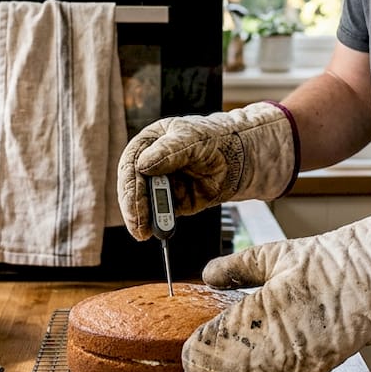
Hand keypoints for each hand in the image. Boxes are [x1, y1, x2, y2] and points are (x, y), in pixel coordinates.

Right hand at [117, 102, 296, 240]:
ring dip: (142, 218)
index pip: (131, 162)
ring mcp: (162, 184)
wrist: (241, 158)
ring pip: (144, 203)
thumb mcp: (193, 138)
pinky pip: (162, 214)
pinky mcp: (174, 202)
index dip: (129, 182)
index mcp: (150, 143)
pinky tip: (156, 232)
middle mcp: (151, 164)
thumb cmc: (216, 138)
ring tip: (143, 232)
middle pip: (132, 186)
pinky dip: (158, 224)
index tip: (133, 198)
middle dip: (133, 206)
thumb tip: (142, 164)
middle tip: (137, 224)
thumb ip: (169, 151)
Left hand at [182, 215, 370, 371]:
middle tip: (190, 370)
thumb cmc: (327, 267)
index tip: (187, 350)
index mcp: (264, 315)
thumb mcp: (273, 256)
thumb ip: (236, 268)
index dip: (196, 352)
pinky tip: (241, 370)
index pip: (215, 345)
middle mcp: (277, 349)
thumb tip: (209, 274)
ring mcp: (294, 367)